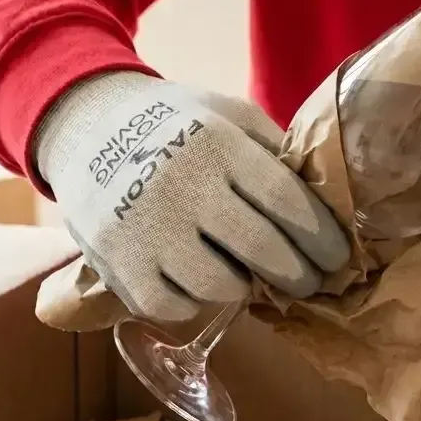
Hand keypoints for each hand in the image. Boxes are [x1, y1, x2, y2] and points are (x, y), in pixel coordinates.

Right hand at [36, 72, 349, 322]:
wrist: (82, 123)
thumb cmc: (174, 122)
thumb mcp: (227, 113)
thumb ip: (273, 151)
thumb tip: (325, 201)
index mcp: (217, 143)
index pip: (287, 202)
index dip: (321, 237)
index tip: (337, 256)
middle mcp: (181, 185)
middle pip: (262, 249)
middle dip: (298, 275)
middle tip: (309, 281)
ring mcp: (144, 227)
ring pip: (220, 286)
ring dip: (244, 287)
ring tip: (247, 277)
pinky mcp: (115, 263)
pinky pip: (173, 307)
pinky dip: (193, 301)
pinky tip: (198, 282)